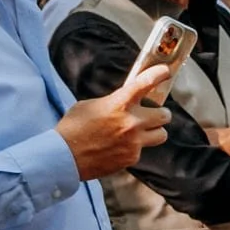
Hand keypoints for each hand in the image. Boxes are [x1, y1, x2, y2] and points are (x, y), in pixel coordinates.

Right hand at [56, 68, 172, 179]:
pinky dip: (134, 147)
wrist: (64, 157)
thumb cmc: (73, 128)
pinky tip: (119, 147)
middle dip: (160, 114)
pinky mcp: (132, 158)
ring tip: (142, 132)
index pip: (144, 84)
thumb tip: (124, 101)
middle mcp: (131, 122)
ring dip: (154, 132)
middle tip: (153, 114)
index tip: (165, 71)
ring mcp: (134, 142)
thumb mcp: (89, 105)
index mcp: (118, 104)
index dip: (158, 75)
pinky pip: (142, 150)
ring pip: (161, 135)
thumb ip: (112, 102)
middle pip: (164, 115)